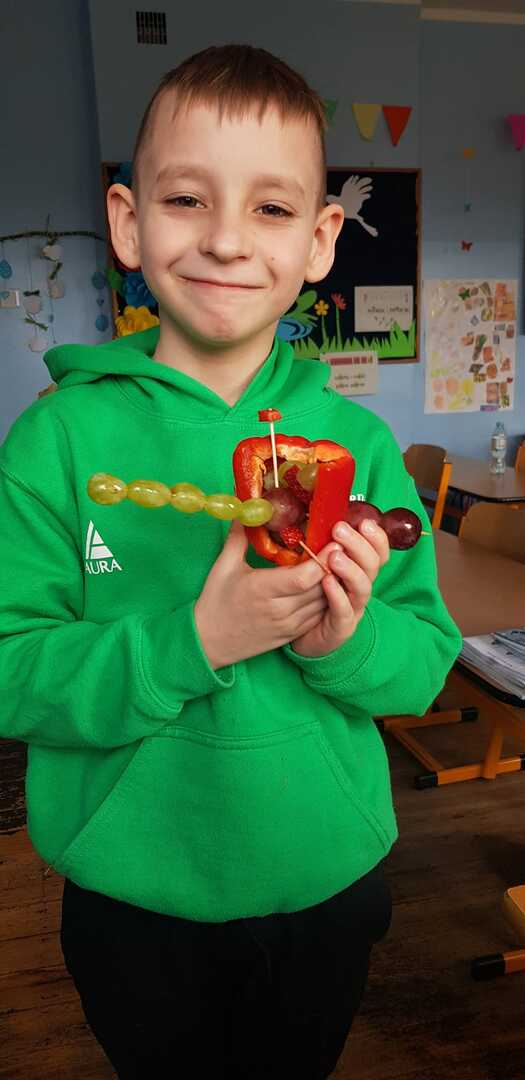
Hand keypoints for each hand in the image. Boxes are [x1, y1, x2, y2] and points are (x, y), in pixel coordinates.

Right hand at [194, 520, 340, 668]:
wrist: (209, 642)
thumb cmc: (215, 602)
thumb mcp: (223, 567)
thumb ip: (239, 537)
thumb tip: (246, 509)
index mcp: (262, 589)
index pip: (303, 577)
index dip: (323, 560)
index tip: (334, 540)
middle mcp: (279, 609)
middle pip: (320, 587)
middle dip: (334, 566)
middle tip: (343, 545)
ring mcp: (288, 624)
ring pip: (323, 602)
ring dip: (334, 582)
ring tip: (341, 562)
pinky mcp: (292, 634)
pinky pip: (318, 615)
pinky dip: (327, 599)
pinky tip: (329, 584)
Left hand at [291, 516, 389, 657]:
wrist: (305, 638)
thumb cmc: (312, 597)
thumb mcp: (318, 566)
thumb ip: (321, 546)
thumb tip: (313, 515)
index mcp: (359, 571)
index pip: (378, 552)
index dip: (376, 537)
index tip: (364, 521)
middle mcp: (361, 588)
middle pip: (373, 565)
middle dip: (359, 545)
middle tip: (340, 529)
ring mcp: (354, 608)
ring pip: (362, 587)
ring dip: (350, 568)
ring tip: (334, 555)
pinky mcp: (341, 628)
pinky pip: (344, 611)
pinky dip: (337, 596)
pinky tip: (326, 582)